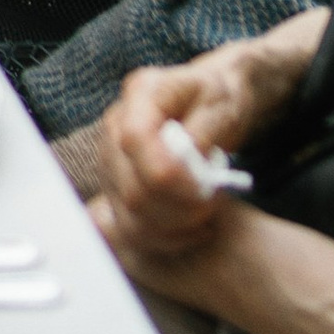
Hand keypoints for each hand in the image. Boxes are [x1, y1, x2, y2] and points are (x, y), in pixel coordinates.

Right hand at [88, 49, 266, 278]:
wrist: (209, 100)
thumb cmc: (217, 98)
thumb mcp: (221, 103)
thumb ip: (201, 134)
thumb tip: (182, 168)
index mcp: (141, 93)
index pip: (135, 140)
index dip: (168, 174)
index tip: (206, 189)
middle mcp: (115, 125)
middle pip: (131, 187)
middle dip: (179, 208)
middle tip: (215, 202)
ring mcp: (111, 158)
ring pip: (130, 215)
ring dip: (176, 226)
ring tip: (208, 213)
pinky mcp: (117, 186)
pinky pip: (132, 228)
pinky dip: (167, 239)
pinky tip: (195, 229)